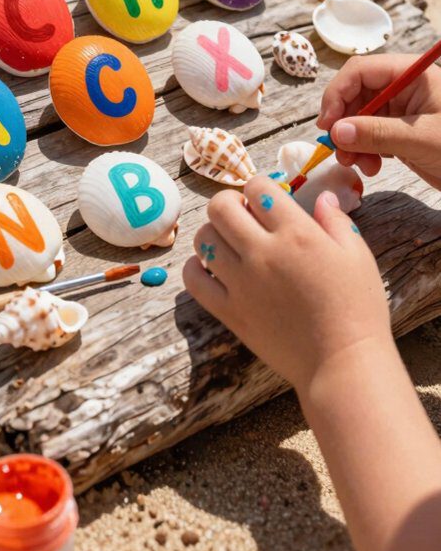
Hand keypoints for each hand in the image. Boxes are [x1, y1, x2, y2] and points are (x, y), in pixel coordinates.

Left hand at [182, 177, 390, 392]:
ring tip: (229, 243)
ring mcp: (241, 282)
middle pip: (220, 206)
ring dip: (212, 233)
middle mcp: (263, 252)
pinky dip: (194, 269)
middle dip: (229, 202)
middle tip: (242, 215)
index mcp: (296, 233)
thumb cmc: (358, 308)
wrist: (343, 363)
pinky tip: (211, 270)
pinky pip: (193, 280)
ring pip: (203, 238)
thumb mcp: (357, 256)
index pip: (258, 187)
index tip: (266, 201)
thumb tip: (323, 197)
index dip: (260, 187)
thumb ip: (336, 221)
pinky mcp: (229, 312)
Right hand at [318, 54, 440, 189]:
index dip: (338, 93)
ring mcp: (400, 111)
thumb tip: (337, 131)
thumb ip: (378, 133)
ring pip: (358, 117)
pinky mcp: (399, 132)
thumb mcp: (421, 138)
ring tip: (356, 164)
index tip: (327, 123)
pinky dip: (363, 151)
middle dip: (343, 122)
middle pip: (355, 94)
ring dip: (351, 141)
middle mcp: (402, 88)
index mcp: (411, 75)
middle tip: (337, 149)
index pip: (361, 71)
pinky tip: (371, 166)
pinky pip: (368, 135)